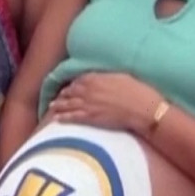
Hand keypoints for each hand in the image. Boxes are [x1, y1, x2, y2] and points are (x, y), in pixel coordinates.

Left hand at [44, 72, 162, 134]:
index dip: (74, 83)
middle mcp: (89, 89)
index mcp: (97, 77)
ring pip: (68, 103)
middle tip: (57, 96)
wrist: (143, 109)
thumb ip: (108, 76)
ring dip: (59, 105)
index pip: (80, 79)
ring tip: (51, 106)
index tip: (70, 85)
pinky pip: (72, 117)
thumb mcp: (122, 77)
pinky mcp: (90, 117)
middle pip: (71, 91)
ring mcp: (88, 104)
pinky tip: (56, 119)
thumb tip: (102, 78)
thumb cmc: (138, 91)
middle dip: (63, 93)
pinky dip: (63, 117)